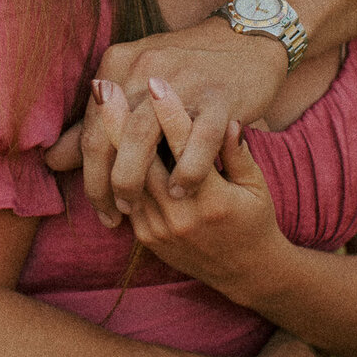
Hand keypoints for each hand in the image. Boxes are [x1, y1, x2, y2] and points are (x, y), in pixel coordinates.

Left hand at [45, 17, 286, 227]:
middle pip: (109, 134)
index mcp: (119, 63)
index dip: (89, 173)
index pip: (91, 128)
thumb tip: (52, 159)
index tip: (99, 205)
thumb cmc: (187, 71)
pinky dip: (186, 169)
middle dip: (104, 184)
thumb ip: (96, 123)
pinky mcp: (220, 95)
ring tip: (134, 210)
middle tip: (111, 216)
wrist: (247, 41)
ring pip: (142, 136)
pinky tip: (181, 192)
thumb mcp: (137, 84)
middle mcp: (144, 68)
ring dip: (134, 180)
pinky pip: (198, 139)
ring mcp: (182, 81)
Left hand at [120, 80, 285, 303]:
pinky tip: (104, 138)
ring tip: (100, 106)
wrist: (246, 273)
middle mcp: (183, 216)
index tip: (158, 83)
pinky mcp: (148, 238)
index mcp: (214, 201)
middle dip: (123, 124)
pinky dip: (114, 169)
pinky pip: (125, 198)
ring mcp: (161, 230)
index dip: (171, 115)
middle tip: (107, 87)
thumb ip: (238, 155)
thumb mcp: (256, 186)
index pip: (187, 150)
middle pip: (145, 162)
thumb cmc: (256, 219)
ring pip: (128, 179)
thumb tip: (229, 122)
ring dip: (111, 142)